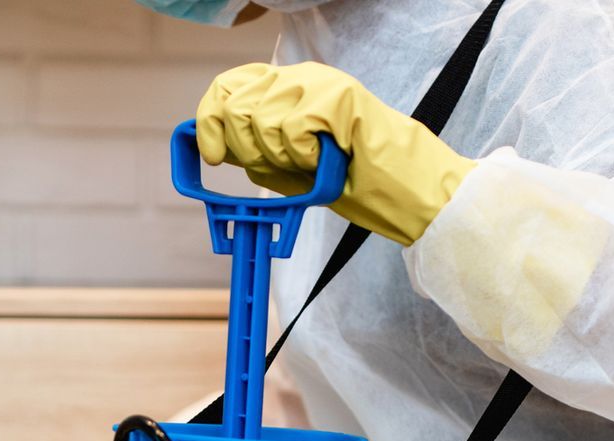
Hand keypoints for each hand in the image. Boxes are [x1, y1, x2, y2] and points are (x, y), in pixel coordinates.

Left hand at [196, 62, 476, 245]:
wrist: (403, 191)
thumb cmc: (349, 181)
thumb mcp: (287, 166)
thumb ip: (252, 150)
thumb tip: (212, 144)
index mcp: (285, 88)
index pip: (229, 85)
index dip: (210, 120)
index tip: (214, 156)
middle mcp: (300, 76)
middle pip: (237, 105)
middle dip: (247, 150)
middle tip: (282, 167)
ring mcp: (320, 82)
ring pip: (261, 120)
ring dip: (282, 157)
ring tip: (314, 163)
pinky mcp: (338, 95)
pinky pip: (292, 130)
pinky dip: (304, 157)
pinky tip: (327, 158)